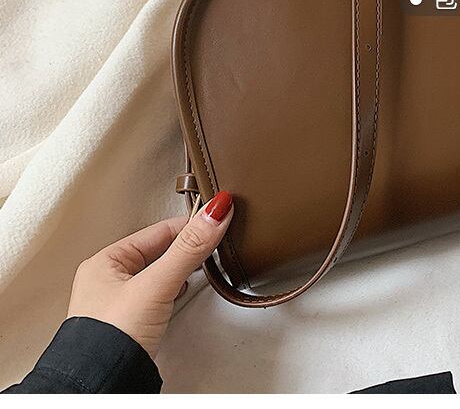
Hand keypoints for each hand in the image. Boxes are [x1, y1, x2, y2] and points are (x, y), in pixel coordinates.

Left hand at [67, 191, 232, 358]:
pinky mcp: (132, 325)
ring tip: (203, 262)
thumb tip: (214, 213)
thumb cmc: (110, 340)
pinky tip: (184, 292)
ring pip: (160, 273)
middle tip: (214, 239)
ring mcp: (120, 304)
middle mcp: (108, 281)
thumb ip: (188, 248)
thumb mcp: (156, 285)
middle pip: (159, 251)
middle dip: (187, 247)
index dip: (189, 225)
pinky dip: (175, 289)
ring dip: (182, 269)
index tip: (215, 218)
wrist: (102, 387)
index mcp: (105, 262)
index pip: (158, 231)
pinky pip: (159, 295)